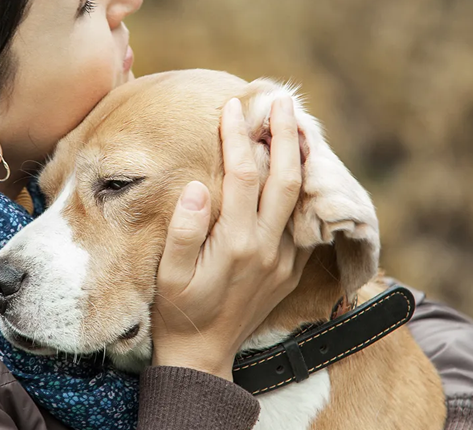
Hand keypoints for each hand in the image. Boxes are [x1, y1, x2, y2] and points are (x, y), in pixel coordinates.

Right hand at [151, 97, 310, 380]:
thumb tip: (197, 186)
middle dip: (284, 135)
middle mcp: (267, 248)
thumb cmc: (178, 312)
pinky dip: (304, 191)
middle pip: (285, 178)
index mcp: (236, 243)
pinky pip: (304, 223)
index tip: (232, 107)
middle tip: (281, 100)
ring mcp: (284, 260)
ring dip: (301, 158)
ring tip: (299, 125)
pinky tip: (298, 172)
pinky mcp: (291, 270)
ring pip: (301, 198)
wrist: (204, 355)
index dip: (238, 137)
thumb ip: (183, 230)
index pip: (243, 175)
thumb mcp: (168, 275)